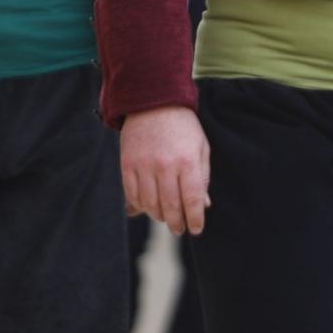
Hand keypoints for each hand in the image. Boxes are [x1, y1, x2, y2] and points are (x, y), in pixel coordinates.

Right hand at [120, 106, 210, 236]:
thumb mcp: (200, 148)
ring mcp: (144, 166)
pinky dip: (140, 206)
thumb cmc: (183, 127)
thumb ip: (203, 177)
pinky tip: (147, 207)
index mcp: (187, 162)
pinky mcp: (128, 164)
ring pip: (150, 204)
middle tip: (180, 229)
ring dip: (158, 216)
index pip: (193, 200)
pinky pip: (133, 194)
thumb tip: (203, 206)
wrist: (153, 102)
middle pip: (171, 207)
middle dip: (177, 223)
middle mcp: (165, 166)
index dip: (195, 219)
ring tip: (165, 217)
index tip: (196, 229)